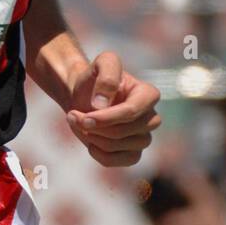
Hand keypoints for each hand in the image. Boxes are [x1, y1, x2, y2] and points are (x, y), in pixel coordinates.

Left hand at [66, 51, 160, 165]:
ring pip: (125, 147)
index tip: (85, 116)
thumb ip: (107, 74)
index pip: (133, 111)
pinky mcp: (134, 152)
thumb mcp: (101, 63)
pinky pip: (125, 161)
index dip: (107, 118)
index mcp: (148, 94)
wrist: (81, 96)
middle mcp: (151, 116)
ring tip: (81, 124)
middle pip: (127, 131)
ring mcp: (144, 136)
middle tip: (74, 116)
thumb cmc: (93, 79)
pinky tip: (90, 143)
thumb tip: (103, 104)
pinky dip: (103, 155)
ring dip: (97, 140)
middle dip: (97, 128)